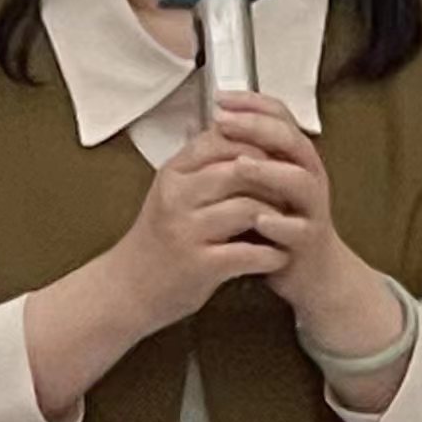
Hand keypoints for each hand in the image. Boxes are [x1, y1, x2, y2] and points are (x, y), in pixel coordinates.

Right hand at [106, 114, 296, 335]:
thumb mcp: (172, 191)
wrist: (128, 288)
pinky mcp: (200, 266)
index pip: (222, 139)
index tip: (278, 160)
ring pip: (249, 208)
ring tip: (289, 225)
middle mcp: (177, 196)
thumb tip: (242, 133)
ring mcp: (187, 231)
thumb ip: (202, 165)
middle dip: (275, 180)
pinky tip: (278, 256)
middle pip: (241, 169)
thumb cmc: (159, 238)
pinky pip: (249, 253)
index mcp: (173, 173)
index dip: (258, 146)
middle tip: (293, 193)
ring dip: (278, 217)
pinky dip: (272, 255)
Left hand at [191, 95, 402, 358]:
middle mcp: (309, 176)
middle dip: (257, 127)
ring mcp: (312, 209)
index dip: (253, 103)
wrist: (313, 273)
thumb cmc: (281, 223)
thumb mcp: (265, 184)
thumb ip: (247, 154)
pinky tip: (258, 220)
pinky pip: (299, 230)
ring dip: (269, 171)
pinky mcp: (310, 241)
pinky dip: (279, 224)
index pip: (280, 117)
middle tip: (224, 121)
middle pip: (291, 140)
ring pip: (300, 181)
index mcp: (294, 158)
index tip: (221, 97)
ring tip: (240, 165)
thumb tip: (213, 122)